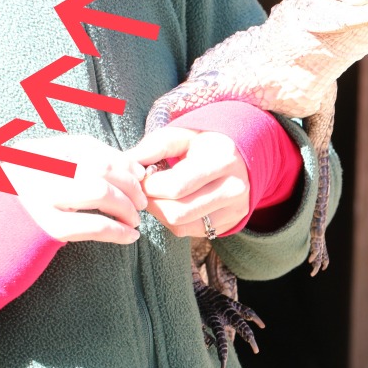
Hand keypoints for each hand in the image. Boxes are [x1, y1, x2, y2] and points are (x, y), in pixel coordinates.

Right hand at [2, 135, 146, 243]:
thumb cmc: (19, 220)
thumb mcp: (37, 183)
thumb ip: (73, 171)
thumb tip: (132, 169)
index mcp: (30, 153)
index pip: (85, 145)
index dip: (118, 159)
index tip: (138, 174)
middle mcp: (32, 168)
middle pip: (98, 166)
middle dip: (129, 183)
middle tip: (141, 200)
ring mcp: (37, 196)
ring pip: (100, 192)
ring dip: (127, 206)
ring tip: (135, 219)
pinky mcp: (45, 228)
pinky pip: (95, 225)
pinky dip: (119, 231)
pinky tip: (131, 236)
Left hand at [127, 127, 249, 237]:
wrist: (242, 156)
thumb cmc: (204, 144)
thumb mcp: (181, 135)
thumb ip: (154, 147)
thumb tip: (125, 162)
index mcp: (222, 160)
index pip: (175, 186)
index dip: (149, 185)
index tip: (140, 178)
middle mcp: (233, 188)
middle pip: (177, 212)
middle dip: (151, 202)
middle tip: (143, 190)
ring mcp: (234, 209)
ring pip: (181, 225)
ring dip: (159, 213)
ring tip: (156, 196)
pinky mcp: (230, 223)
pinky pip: (189, 231)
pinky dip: (173, 221)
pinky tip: (171, 203)